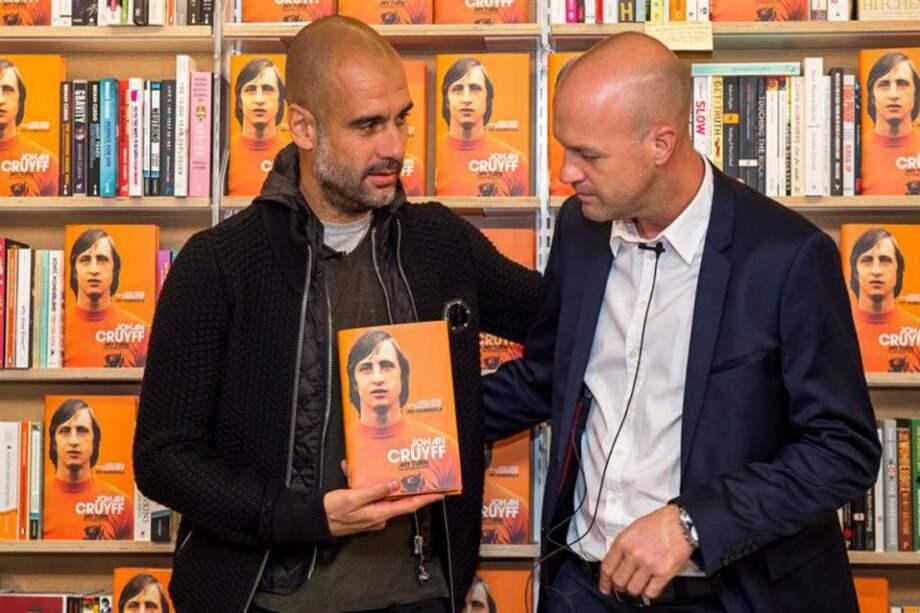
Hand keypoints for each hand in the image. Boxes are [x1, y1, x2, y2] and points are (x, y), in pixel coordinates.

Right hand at [323, 477, 443, 537]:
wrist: (313, 520)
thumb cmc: (332, 511)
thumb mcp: (353, 498)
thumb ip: (375, 491)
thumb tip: (394, 484)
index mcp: (379, 514)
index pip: (409, 506)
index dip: (426, 499)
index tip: (440, 493)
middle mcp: (378, 515)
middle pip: (399, 500)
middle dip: (409, 486)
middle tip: (421, 474)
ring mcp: (370, 513)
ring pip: (383, 494)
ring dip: (383, 480)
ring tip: (386, 466)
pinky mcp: (362, 509)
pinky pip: (370, 493)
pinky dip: (366, 482)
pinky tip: (353, 469)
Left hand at [598, 504, 692, 599]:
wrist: (681, 523)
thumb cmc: (659, 524)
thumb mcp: (633, 529)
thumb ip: (622, 546)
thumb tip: (615, 563)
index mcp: (624, 542)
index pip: (607, 567)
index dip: (604, 581)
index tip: (605, 586)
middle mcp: (634, 554)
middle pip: (618, 581)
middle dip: (619, 586)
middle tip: (622, 586)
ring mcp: (649, 564)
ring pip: (633, 589)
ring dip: (634, 589)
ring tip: (637, 585)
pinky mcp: (663, 573)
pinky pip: (650, 592)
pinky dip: (649, 592)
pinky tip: (650, 586)